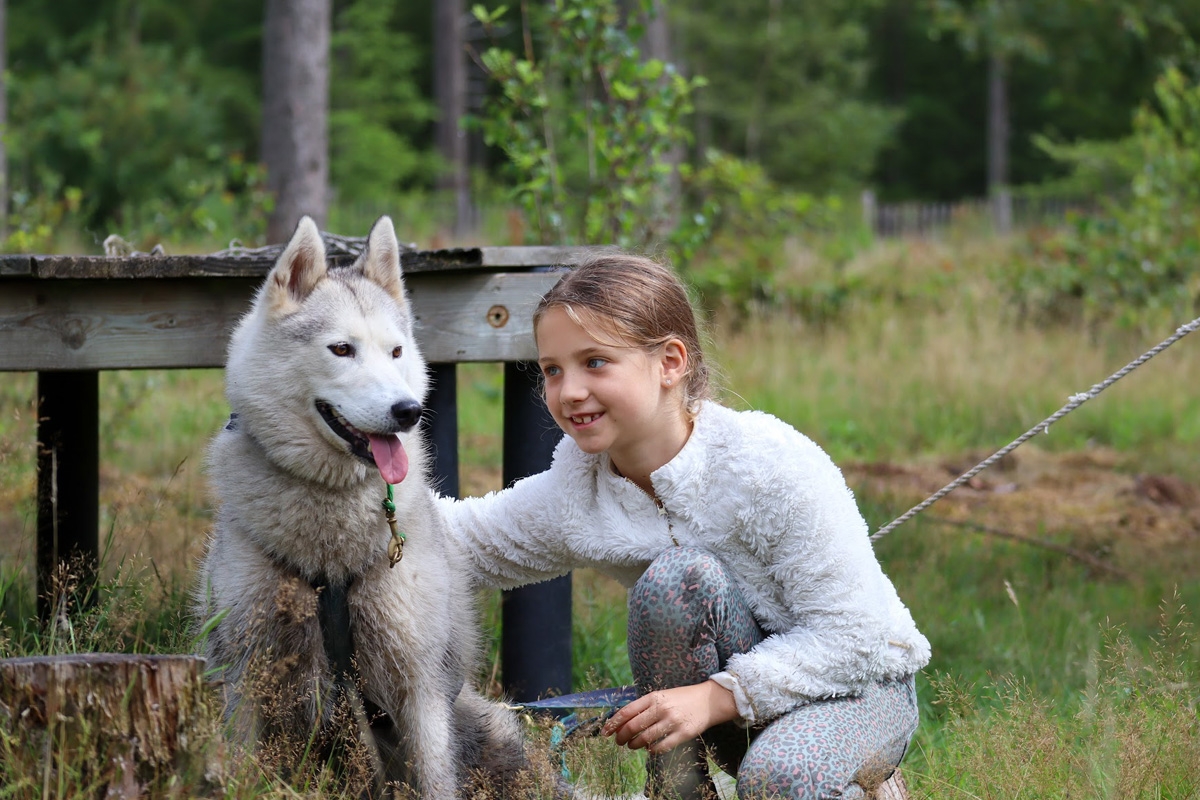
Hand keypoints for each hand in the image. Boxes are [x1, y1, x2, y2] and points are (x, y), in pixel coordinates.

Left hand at [600, 680, 738, 754]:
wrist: (708, 701)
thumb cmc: (681, 698)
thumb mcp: (661, 695)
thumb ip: (644, 706)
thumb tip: (623, 720)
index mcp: (653, 697)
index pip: (627, 711)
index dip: (613, 723)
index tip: (605, 732)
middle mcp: (661, 708)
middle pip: (633, 727)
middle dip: (622, 737)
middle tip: (619, 742)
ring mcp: (672, 722)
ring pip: (645, 738)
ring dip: (635, 745)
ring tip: (633, 745)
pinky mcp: (683, 733)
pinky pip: (661, 747)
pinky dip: (651, 750)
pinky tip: (649, 749)